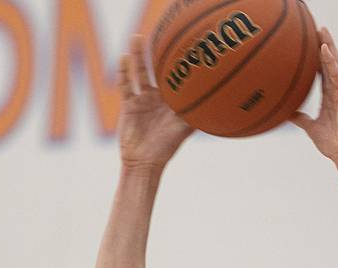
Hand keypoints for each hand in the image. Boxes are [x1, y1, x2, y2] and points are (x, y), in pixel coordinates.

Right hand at [117, 35, 194, 172]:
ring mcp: (143, 100)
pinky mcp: (129, 105)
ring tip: (137, 37)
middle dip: (159, 53)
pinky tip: (123, 56)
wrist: (144, 162)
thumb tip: (214, 105)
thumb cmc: (166, 148)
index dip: (180, 62)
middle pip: (157, 70)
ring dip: (138, 56)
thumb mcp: (183, 130)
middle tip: (162, 34)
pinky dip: (124, 71)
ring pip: (140, 73)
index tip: (185, 45)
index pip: (176, 78)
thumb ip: (195, 116)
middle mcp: (159, 98)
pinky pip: (125, 85)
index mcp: (173, 102)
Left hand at [290, 29, 337, 162]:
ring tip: (322, 30)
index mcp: (330, 96)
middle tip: (318, 28)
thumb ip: (301, 118)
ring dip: (328, 46)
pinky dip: (330, 61)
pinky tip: (324, 49)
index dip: (318, 58)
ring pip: (335, 64)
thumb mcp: (311, 128)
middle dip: (325, 44)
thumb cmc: (333, 143)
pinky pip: (337, 74)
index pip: (324, 72)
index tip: (311, 43)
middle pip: (331, 62)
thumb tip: (287, 113)